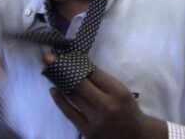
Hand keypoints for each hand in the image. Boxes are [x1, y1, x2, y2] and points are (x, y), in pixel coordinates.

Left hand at [45, 53, 167, 138]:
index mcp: (118, 92)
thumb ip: (104, 81)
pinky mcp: (88, 132)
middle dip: (63, 68)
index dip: (78, 63)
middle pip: (80, 84)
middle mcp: (107, 106)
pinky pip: (70, 113)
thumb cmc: (128, 109)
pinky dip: (60, 101)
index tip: (65, 54)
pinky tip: (54, 90)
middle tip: (49, 57)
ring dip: (60, 82)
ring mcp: (96, 120)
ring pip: (73, 97)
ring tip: (51, 71)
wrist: (135, 136)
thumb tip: (80, 66)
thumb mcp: (122, 91)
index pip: (94, 73)